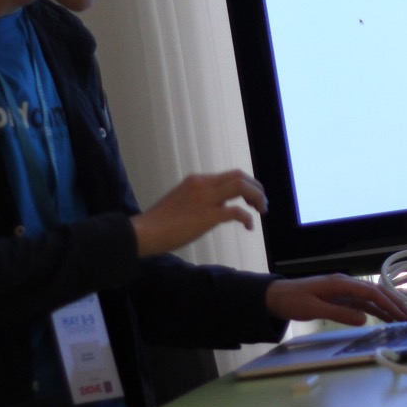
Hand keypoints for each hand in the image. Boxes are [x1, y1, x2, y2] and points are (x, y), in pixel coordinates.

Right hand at [130, 170, 267, 255]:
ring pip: (241, 186)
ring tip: (262, 210)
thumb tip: (214, 210)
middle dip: (256, 188)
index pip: (229, 175)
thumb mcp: (180, 202)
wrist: (144, 232)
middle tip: (262, 203)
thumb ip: (197, 200)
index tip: (251, 197)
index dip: (246, 184)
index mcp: (196, 180)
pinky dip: (247, 217)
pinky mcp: (207, 216)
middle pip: (239, 176)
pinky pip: (236, 211)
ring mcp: (205, 199)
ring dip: (256, 197)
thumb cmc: (158, 223)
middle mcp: (202, 184)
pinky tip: (249, 226)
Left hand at [265, 274, 406, 326]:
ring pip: (372, 299)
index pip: (370, 292)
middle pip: (376, 293)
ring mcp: (344, 291)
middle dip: (394, 304)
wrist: (277, 296)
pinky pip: (363, 304)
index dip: (388, 303)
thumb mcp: (314, 309)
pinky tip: (386, 318)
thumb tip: (364, 319)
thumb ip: (339, 314)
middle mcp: (345, 284)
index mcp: (340, 283)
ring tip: (404, 319)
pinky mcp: (341, 298)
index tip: (401, 315)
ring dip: (388, 308)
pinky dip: (376, 310)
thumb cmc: (293, 301)